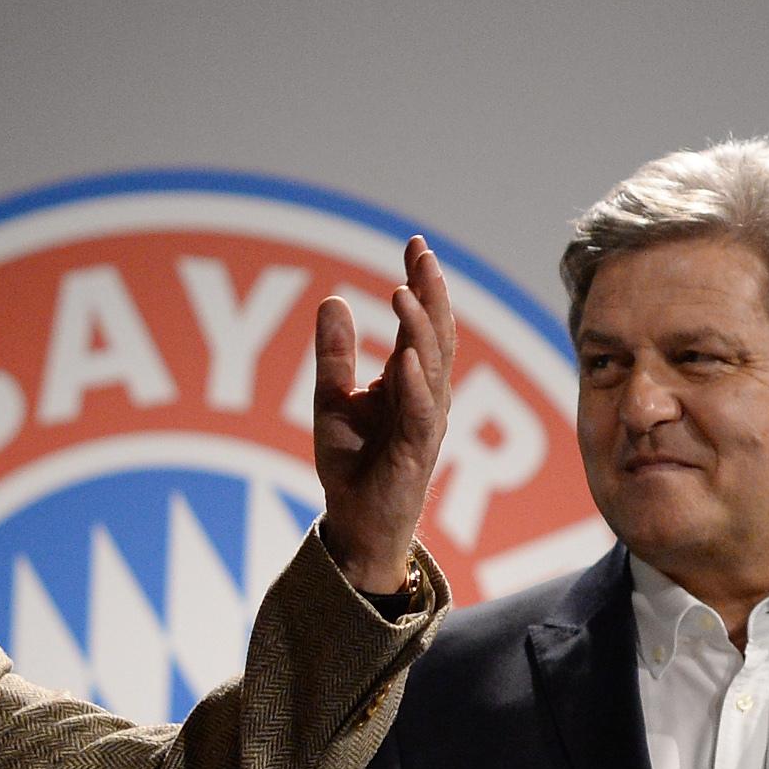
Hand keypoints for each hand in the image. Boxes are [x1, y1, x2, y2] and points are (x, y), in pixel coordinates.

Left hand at [314, 237, 457, 593]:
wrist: (354, 525)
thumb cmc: (352, 465)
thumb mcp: (331, 401)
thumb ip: (335, 355)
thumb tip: (333, 300)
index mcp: (409, 380)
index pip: (422, 322)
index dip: (421, 283)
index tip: (416, 244)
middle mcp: (427, 396)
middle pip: (437, 334)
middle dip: (431, 292)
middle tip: (421, 253)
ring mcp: (427, 423)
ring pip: (432, 368)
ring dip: (420, 329)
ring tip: (405, 293)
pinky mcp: (417, 453)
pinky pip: (420, 414)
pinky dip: (413, 386)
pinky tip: (403, 358)